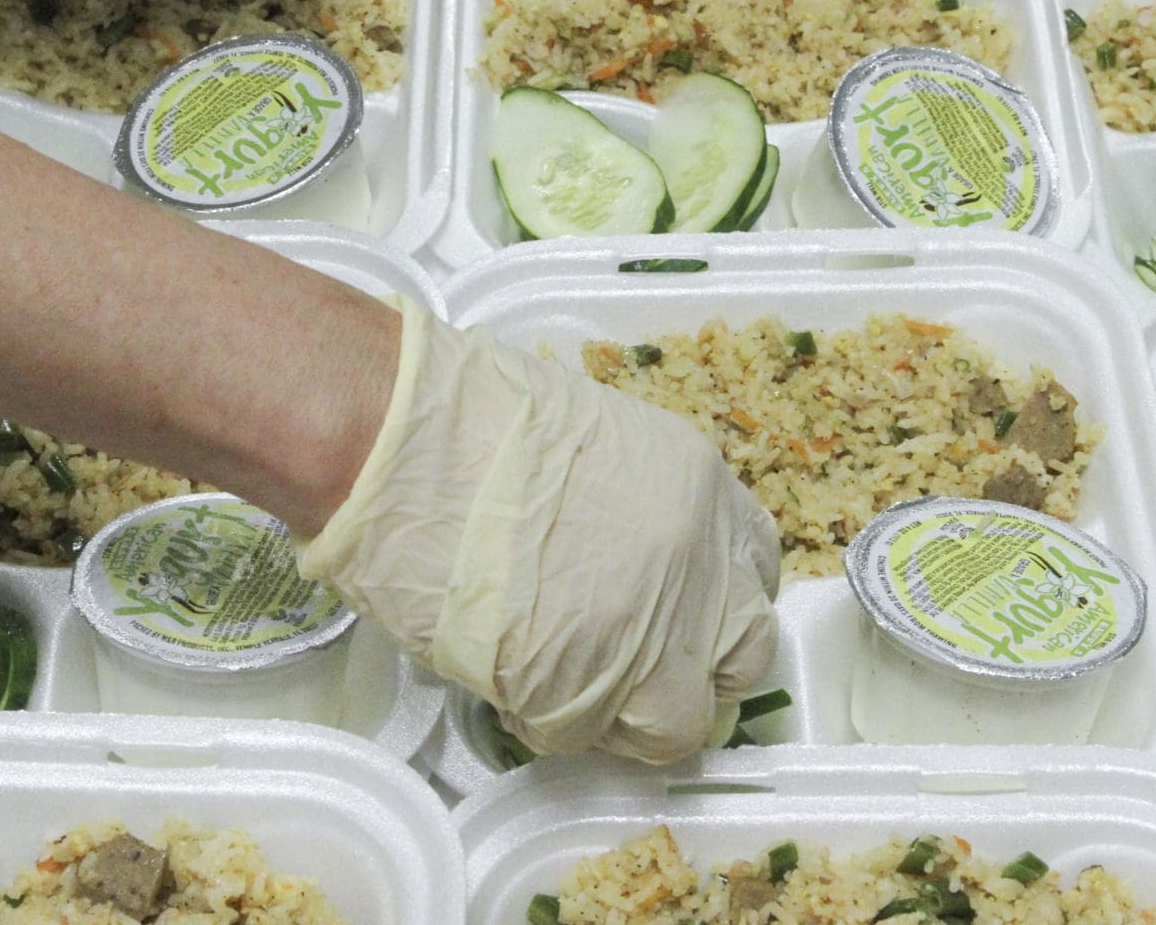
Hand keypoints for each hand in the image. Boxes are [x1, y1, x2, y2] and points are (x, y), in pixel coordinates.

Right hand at [298, 298, 780, 762]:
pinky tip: (511, 686)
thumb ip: (635, 504)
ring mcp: (648, 632)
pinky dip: (553, 725)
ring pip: (680, 722)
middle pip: (742, 654)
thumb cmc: (466, 418)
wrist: (401, 439)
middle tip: (629, 662)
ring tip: (569, 688)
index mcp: (698, 488)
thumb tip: (622, 554)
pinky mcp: (583, 688)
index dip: (712, 601)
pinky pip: (586, 738)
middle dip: (691, 668)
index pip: (753, 570)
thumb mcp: (593, 438)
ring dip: (630, 715)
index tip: (676, 613)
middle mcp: (695, 563)